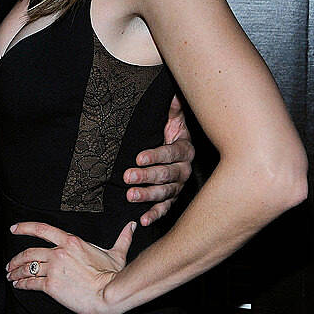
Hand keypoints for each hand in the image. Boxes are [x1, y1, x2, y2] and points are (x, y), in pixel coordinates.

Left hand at [5, 221, 135, 313]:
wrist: (109, 294)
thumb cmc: (114, 274)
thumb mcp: (117, 253)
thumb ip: (122, 237)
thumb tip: (132, 225)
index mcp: (71, 241)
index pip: (42, 229)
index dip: (24, 228)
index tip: (14, 229)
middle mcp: (59, 252)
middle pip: (30, 251)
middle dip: (16, 258)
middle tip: (10, 264)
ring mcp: (54, 269)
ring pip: (28, 267)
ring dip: (17, 271)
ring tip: (11, 275)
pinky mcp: (51, 286)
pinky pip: (31, 283)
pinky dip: (22, 284)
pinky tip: (18, 285)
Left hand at [124, 94, 193, 225]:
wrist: (177, 150)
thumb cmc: (170, 132)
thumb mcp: (173, 118)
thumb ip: (173, 108)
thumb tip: (174, 93)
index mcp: (185, 149)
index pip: (171, 153)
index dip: (155, 155)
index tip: (138, 157)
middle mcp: (184, 170)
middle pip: (166, 175)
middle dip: (146, 176)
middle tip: (127, 177)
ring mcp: (178, 186)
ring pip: (164, 193)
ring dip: (147, 196)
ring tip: (130, 196)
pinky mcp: (171, 199)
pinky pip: (165, 209)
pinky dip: (154, 215)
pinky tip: (143, 220)